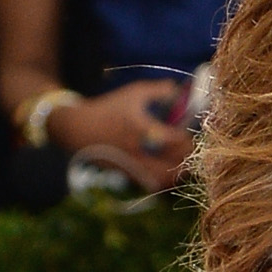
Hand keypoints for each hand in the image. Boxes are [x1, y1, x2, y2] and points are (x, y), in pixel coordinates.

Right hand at [49, 77, 190, 191]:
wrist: (80, 129)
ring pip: (165, 179)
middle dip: (186, 158)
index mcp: (141, 128)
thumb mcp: (133, 93)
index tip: (189, 134)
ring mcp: (134, 166)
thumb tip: (179, 88)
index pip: (175, 140)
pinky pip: (153, 183)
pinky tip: (169, 170)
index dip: (188, 139)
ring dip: (177, 173)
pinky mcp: (129, 175)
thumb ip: (158, 90)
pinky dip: (165, 179)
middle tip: (191, 151)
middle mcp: (138, 150)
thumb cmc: (109, 108)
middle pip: (174, 164)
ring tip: (184, 163)